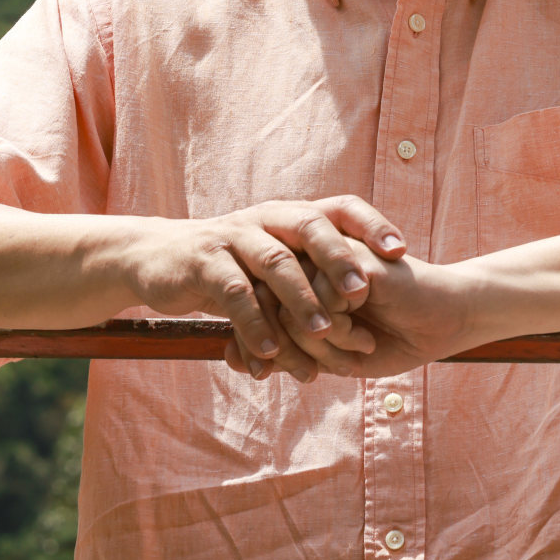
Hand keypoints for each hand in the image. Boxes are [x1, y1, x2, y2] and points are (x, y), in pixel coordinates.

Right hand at [118, 196, 406, 382]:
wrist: (156, 259)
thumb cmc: (232, 265)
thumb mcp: (274, 260)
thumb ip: (313, 271)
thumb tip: (371, 297)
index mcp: (292, 214)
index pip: (341, 208)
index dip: (374, 226)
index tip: (402, 252)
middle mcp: (267, 217)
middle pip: (310, 227)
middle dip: (339, 257)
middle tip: (364, 291)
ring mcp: (234, 236)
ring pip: (274, 261)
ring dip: (300, 298)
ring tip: (324, 332)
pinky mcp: (204, 261)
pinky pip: (233, 292)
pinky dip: (254, 322)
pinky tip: (271, 352)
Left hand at [270, 252, 482, 381]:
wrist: (445, 324)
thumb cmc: (391, 338)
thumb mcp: (326, 357)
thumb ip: (281, 353)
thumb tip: (230, 357)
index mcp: (301, 279)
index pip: (252, 310)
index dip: (262, 349)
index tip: (290, 373)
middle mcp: (311, 262)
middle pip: (264, 309)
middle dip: (292, 354)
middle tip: (323, 371)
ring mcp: (331, 257)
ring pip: (289, 308)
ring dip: (319, 347)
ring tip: (353, 354)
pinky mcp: (352, 260)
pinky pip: (321, 300)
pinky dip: (339, 334)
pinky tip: (365, 340)